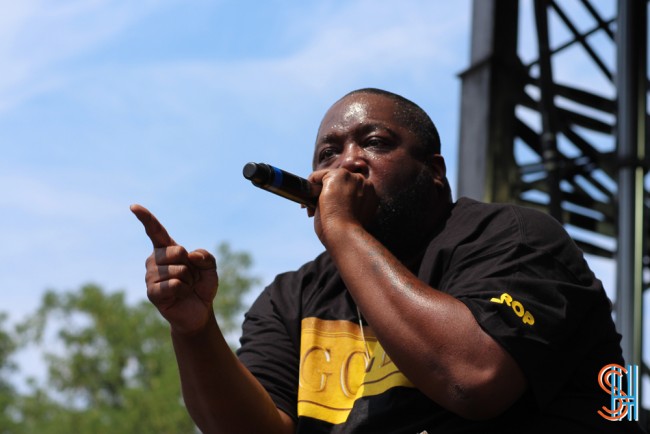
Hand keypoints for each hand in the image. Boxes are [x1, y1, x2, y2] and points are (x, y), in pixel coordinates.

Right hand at [130, 204, 218, 334]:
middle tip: (190, 277)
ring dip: (189, 280)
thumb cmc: (201, 286)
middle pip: (178, 251)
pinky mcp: (152, 292)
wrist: (199, 311)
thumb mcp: (210, 268)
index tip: (133, 206)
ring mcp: (151, 276)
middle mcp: (154, 260)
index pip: (155, 231)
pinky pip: (174, 285)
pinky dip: (184, 290)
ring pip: (179, 270)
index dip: (145, 218)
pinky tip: (179, 296)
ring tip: (185, 287)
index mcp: (167, 249)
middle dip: (192, 266)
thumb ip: (206, 257)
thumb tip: (190, 255)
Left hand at [308, 168, 377, 243]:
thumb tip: (334, 202)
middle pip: (339, 182)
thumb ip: (349, 205)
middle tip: (316, 211)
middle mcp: (363, 181)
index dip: (338, 199)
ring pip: (328, 178)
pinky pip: (318, 176)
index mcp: (370, 193)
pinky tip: (307, 199)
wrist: (345, 233)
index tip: (329, 211)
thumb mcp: (354, 216)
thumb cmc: (349, 232)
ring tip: (312, 210)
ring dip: (318, 192)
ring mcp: (350, 177)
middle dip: (327, 194)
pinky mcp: (336, 176)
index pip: (350, 188)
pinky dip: (310, 185)